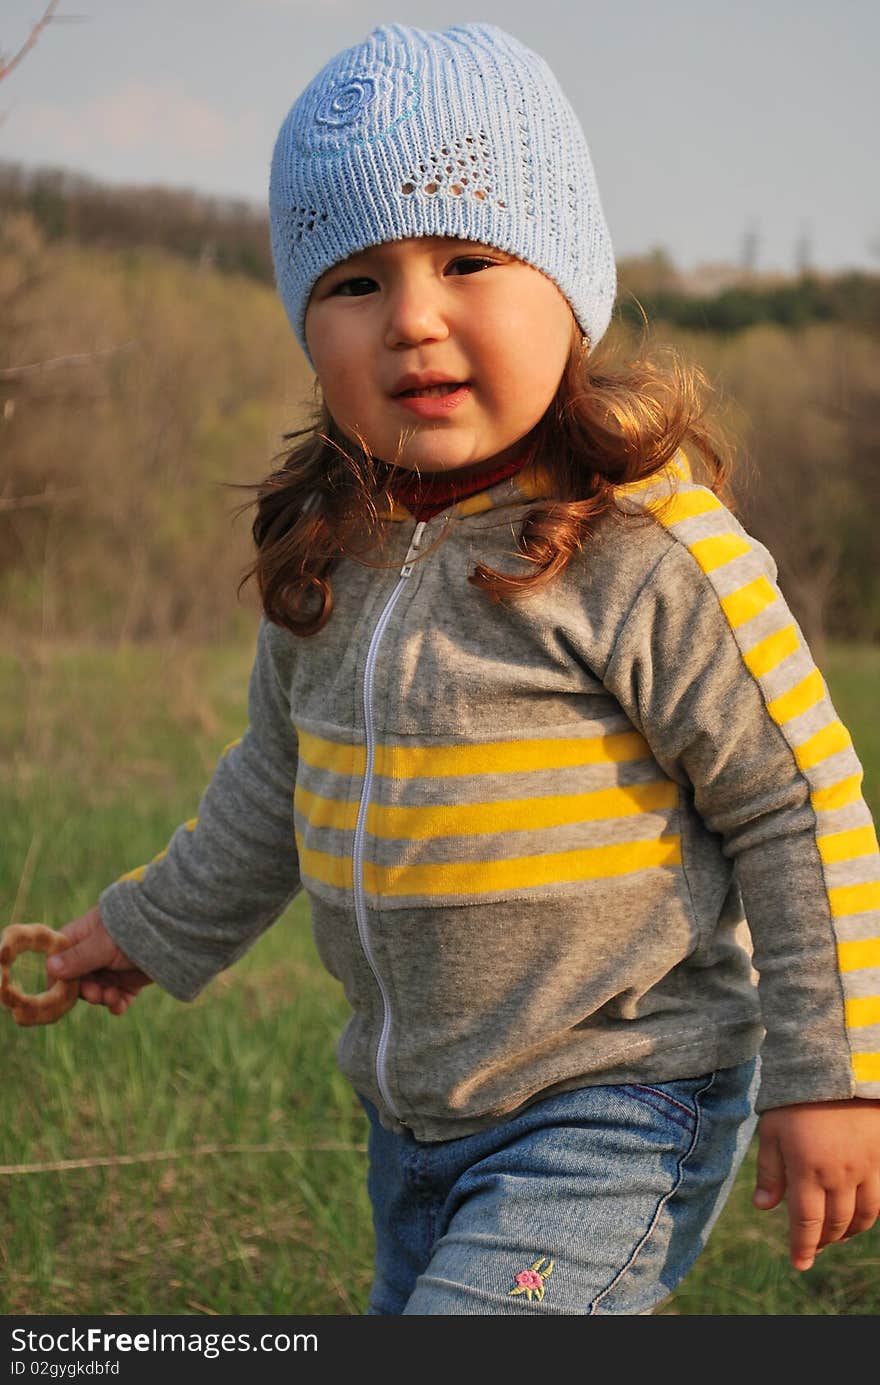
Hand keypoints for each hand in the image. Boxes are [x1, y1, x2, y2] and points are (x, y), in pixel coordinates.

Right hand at [47, 905, 152, 1015]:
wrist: (172, 930)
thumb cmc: (133, 928)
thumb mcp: (103, 944)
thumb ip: (79, 958)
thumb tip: (50, 967)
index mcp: (81, 938)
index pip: (59, 960)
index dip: (59, 978)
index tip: (61, 993)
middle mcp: (93, 955)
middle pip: (78, 981)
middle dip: (85, 990)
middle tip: (95, 994)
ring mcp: (111, 968)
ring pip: (97, 991)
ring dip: (102, 997)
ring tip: (112, 997)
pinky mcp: (129, 981)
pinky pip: (117, 998)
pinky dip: (117, 1003)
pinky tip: (119, 1004)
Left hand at [753, 1099, 879, 1270]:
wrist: (839, 1067)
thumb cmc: (797, 1098)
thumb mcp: (773, 1130)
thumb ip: (770, 1171)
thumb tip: (763, 1207)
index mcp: (808, 1169)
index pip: (806, 1222)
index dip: (803, 1247)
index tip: (799, 1263)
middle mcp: (840, 1174)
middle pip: (835, 1224)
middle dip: (823, 1241)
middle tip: (813, 1247)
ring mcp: (866, 1168)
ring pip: (862, 1217)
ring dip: (848, 1232)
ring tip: (835, 1235)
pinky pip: (879, 1199)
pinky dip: (868, 1215)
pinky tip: (857, 1215)